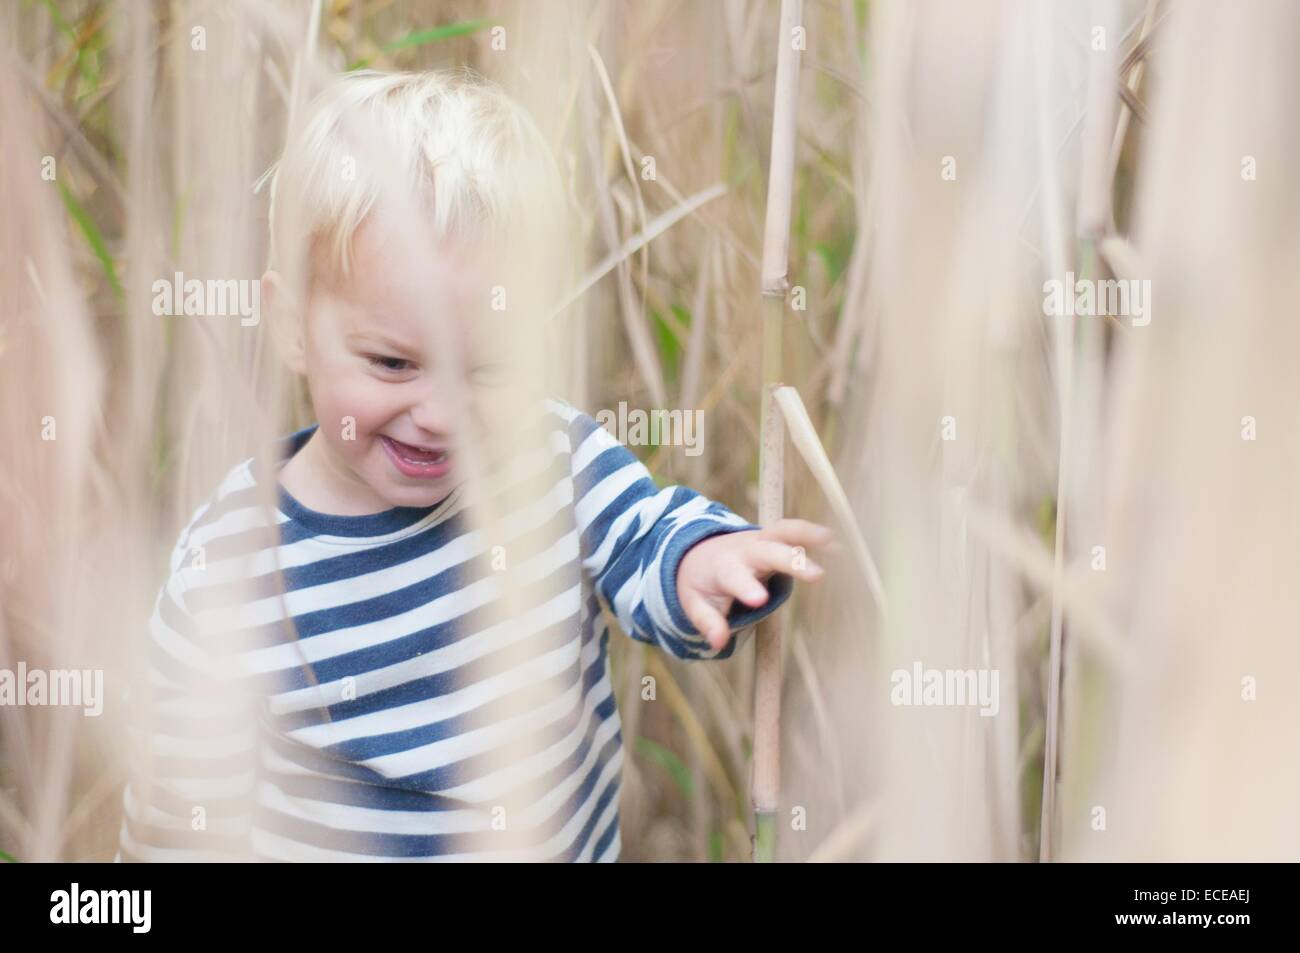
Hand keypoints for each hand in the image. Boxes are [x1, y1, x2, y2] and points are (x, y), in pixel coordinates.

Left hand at [676, 518, 834, 649]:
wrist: (699, 553)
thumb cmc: (702, 583)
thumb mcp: (695, 603)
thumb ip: (707, 621)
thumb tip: (718, 643)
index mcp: (723, 567)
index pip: (734, 576)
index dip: (746, 586)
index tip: (758, 600)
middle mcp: (745, 550)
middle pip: (769, 552)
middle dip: (792, 561)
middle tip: (816, 575)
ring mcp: (762, 540)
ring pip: (784, 531)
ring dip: (807, 535)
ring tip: (832, 542)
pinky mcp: (775, 537)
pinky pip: (795, 531)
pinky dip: (815, 535)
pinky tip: (839, 546)